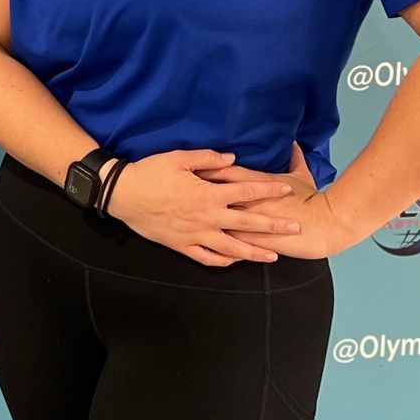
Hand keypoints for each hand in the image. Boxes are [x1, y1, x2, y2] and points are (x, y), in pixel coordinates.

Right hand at [104, 148, 304, 267]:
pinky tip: (234, 261)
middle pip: (247, 223)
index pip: (247, 190)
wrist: (123, 195)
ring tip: (273, 257)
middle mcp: (207, 217)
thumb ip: (208, 158)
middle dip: (274, 226)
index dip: (269, 189)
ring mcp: (196, 235)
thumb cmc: (151, 172)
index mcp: (209, 193)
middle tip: (296, 229)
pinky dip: (222, 261)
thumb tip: (233, 159)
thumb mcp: (178, 158)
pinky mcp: (182, 246)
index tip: (287, 189)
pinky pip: (206, 258)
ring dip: (254, 253)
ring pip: (232, 249)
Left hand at [193, 141, 355, 259]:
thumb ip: (294, 158)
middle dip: (193, 191)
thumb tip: (293, 143)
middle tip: (174, 188)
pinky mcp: (250, 242)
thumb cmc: (312, 199)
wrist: (324, 225)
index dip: (207, 169)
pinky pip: (225, 245)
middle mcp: (246, 204)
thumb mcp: (302, 175)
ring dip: (197, 218)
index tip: (190, 167)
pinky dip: (211, 243)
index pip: (226, 173)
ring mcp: (247, 224)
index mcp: (255, 185)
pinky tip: (196, 241)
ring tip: (179, 215)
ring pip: (214, 221)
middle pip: (214, 194)